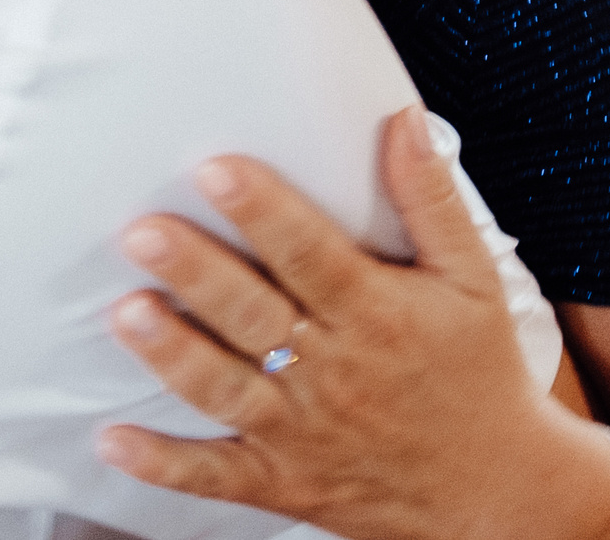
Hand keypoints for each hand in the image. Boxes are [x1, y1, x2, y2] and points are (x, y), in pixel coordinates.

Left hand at [98, 107, 609, 539]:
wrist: (497, 491)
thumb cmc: (479, 372)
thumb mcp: (474, 280)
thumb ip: (432, 197)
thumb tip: (404, 118)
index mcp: (377, 313)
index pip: (311, 254)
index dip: (262, 211)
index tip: (215, 169)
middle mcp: (334, 371)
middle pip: (255, 316)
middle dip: (197, 274)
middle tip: (142, 232)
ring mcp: (304, 431)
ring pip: (227, 391)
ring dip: (173, 355)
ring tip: (125, 314)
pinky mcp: (286, 481)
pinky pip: (217, 476)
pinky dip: (165, 463)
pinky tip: (112, 440)